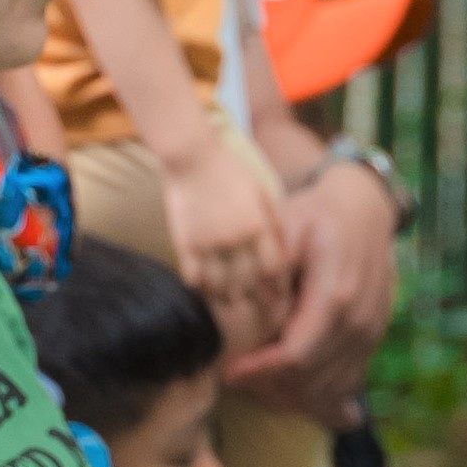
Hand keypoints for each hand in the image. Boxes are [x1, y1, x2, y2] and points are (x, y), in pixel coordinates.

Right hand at [161, 131, 296, 355]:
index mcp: (258, 225)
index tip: (280, 298)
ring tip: (233, 302)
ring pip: (221, 286)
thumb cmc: (232, 168)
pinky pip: (194, 277)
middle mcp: (236, 239)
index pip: (274, 270)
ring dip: (228, 297)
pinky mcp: (184, 242)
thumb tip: (283, 252)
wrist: (192, 154)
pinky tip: (206, 289)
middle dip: (257, 299)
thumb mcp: (263, 190)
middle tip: (261, 312)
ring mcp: (208, 243)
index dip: (278, 288)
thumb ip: (273, 222)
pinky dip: (201, 287)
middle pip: (249, 283)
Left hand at [229, 157, 401, 419]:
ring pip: (330, 388)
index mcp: (335, 297)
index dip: (261, 371)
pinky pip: (347, 383)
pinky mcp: (373, 340)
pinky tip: (288, 392)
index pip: (296, 355)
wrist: (365, 212)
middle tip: (237, 380)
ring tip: (256, 387)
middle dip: (270, 388)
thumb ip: (269, 268)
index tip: (230, 372)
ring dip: (292, 396)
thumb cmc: (319, 217)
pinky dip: (318, 395)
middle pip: (312, 379)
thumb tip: (249, 305)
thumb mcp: (287, 227)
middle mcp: (359, 322)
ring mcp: (370, 334)